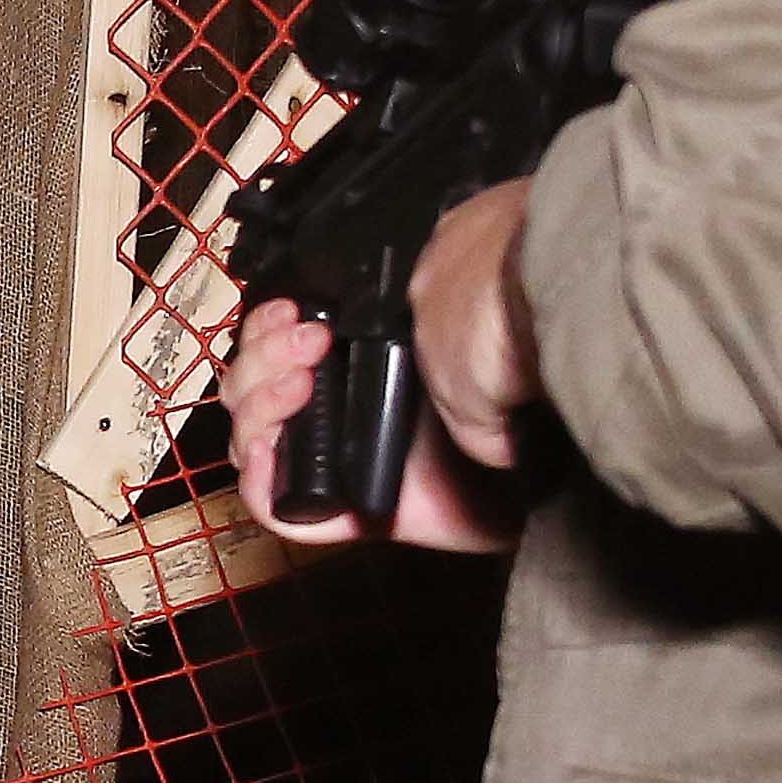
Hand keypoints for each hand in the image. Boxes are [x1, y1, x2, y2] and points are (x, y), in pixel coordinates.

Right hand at [222, 180, 539, 553]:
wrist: (534, 464)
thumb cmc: (495, 387)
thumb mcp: (442, 324)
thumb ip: (404, 297)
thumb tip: (373, 267)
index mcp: (343, 365)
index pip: (273, 343)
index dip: (267, 325)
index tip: (294, 308)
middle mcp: (327, 412)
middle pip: (249, 382)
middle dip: (263, 354)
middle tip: (307, 339)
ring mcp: (326, 464)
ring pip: (247, 433)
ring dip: (258, 400)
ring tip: (299, 380)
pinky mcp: (335, 514)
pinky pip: (269, 502)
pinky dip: (257, 474)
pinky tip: (272, 444)